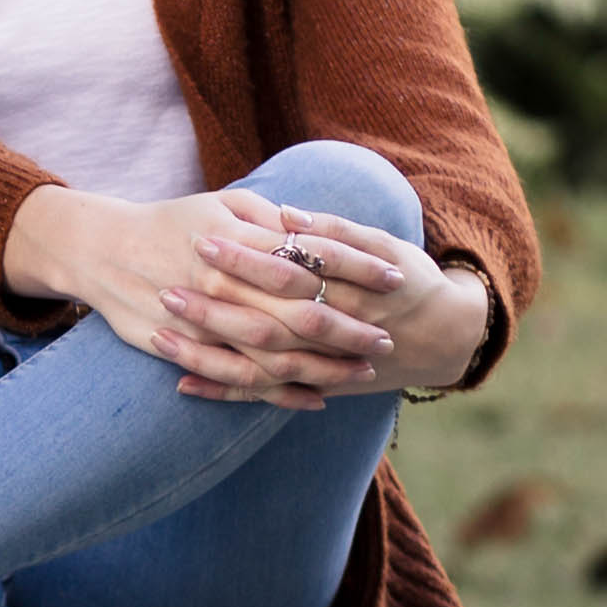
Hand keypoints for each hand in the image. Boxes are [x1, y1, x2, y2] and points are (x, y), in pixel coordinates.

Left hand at [164, 194, 485, 409]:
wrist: (445, 337)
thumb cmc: (407, 279)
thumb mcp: (382, 245)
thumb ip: (334, 230)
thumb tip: (284, 213)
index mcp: (351, 283)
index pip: (289, 266)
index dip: (245, 255)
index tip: (201, 238)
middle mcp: (336, 327)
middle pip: (270, 317)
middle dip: (217, 306)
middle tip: (168, 288)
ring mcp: (324, 362)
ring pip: (261, 362)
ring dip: (211, 351)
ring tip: (161, 333)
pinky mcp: (315, 386)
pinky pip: (267, 394)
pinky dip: (226, 391)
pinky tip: (182, 385)